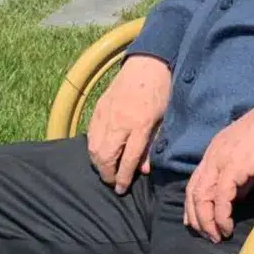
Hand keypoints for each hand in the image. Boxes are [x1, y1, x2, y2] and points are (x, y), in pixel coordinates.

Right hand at [87, 54, 171, 194]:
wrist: (146, 64)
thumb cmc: (160, 91)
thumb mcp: (163, 120)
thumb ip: (152, 145)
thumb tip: (143, 170)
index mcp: (140, 125)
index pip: (128, 159)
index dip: (123, 177)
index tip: (121, 189)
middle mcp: (120, 122)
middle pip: (106, 156)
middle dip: (107, 174)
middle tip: (112, 182)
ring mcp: (106, 114)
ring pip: (94, 147)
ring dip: (98, 163)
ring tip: (105, 170)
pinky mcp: (98, 108)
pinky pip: (91, 134)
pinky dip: (93, 147)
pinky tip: (99, 152)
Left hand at [185, 89, 253, 242]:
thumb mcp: (252, 160)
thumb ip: (242, 178)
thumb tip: (238, 198)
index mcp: (215, 150)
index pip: (195, 181)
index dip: (193, 205)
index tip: (197, 224)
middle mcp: (213, 154)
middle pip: (194, 191)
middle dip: (197, 217)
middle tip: (207, 236)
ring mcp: (221, 159)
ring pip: (203, 196)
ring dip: (207, 220)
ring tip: (216, 236)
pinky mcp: (233, 166)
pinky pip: (221, 196)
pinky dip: (221, 215)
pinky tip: (227, 227)